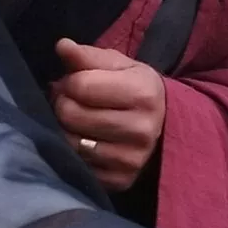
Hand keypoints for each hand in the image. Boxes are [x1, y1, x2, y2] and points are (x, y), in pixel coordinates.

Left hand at [50, 39, 165, 189]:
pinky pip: (79, 167)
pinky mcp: (122, 181)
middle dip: (64, 105)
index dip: (70, 82)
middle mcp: (142, 130)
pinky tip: (86, 142)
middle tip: (73, 103)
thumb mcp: (119, 66)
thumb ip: (88, 56)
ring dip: (66, 130)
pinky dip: (75, 154)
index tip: (77, 84)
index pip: (79, 86)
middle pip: (71, 115)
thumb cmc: (135, 90)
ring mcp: (133, 160)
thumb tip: (62, 46)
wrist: (165, 126)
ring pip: (71, 143)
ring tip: (78, 121)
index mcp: (143, 94)